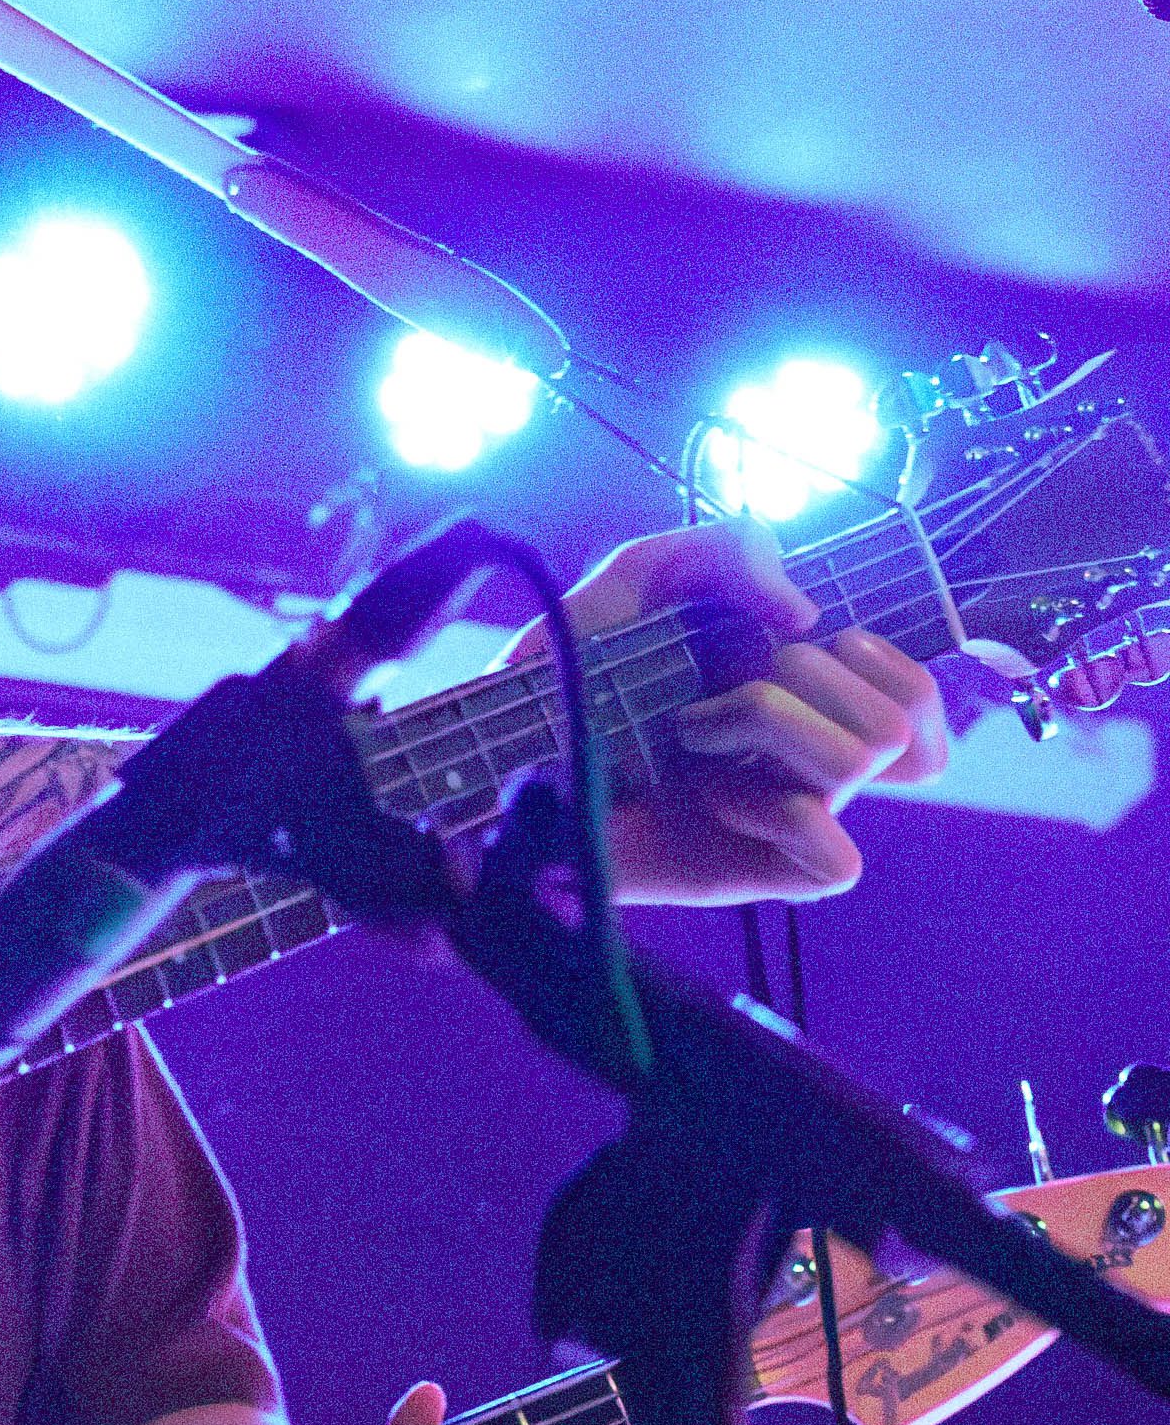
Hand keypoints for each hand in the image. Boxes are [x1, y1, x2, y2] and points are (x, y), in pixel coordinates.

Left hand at [541, 520, 979, 903]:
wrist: (502, 752)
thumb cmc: (574, 670)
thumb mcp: (641, 576)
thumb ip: (725, 550)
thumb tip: (802, 611)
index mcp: (805, 697)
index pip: (922, 699)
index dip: (906, 666)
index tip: (819, 639)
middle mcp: (808, 759)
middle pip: (901, 723)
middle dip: (808, 677)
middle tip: (724, 683)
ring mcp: (789, 817)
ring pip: (863, 762)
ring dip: (770, 721)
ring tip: (694, 730)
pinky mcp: (761, 873)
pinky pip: (836, 856)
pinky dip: (777, 811)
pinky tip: (713, 799)